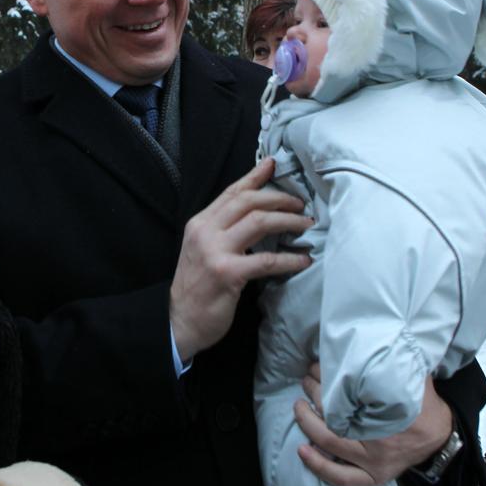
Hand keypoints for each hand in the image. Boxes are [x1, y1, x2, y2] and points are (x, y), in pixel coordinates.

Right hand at [169, 158, 310, 361]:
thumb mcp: (202, 250)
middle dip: (279, 198)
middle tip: (300, 205)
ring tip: (306, 225)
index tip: (273, 164)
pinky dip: (289, 259)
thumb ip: (222, 231)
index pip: (231, 193)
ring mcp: (216, 251)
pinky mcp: (228, 273)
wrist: (179, 321)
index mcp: (200, 223)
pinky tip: (303, 260)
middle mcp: (205, 231)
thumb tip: (256, 216)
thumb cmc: (196, 287)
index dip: (254, 176)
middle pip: (248, 201)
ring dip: (288, 221)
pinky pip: (266, 260)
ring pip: (259, 222)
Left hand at [292, 362, 452, 485]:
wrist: (441, 437)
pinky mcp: (373, 476)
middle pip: (335, 414)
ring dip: (308, 422)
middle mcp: (380, 440)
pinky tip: (302, 450)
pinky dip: (319, 466)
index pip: (348, 393)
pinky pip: (341, 477)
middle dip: (316, 393)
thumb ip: (393, 361)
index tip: (318, 365)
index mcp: (389, 413)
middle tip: (308, 379)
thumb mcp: (412, 376)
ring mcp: (375, 462)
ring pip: (330, 443)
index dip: (328, 378)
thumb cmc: (421, 403)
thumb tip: (374, 334)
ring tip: (299, 405)